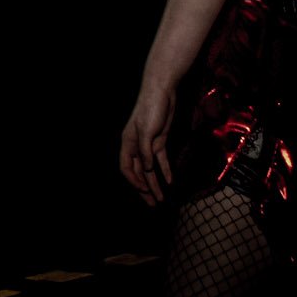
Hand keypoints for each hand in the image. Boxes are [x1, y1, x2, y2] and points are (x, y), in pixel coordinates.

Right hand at [119, 84, 177, 205]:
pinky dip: (165, 171)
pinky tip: (170, 181)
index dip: (134, 181)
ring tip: (162, 198)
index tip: (144, 191)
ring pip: (150, 169)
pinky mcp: (160, 140)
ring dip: (155, 183)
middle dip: (145, 189)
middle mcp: (136, 146)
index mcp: (128, 143)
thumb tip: (146, 170)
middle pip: (138, 172)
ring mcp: (149, 144)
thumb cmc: (150, 109)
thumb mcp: (147, 131)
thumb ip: (145, 151)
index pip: (126, 168)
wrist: (162, 92)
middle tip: (153, 204)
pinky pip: (161, 160)